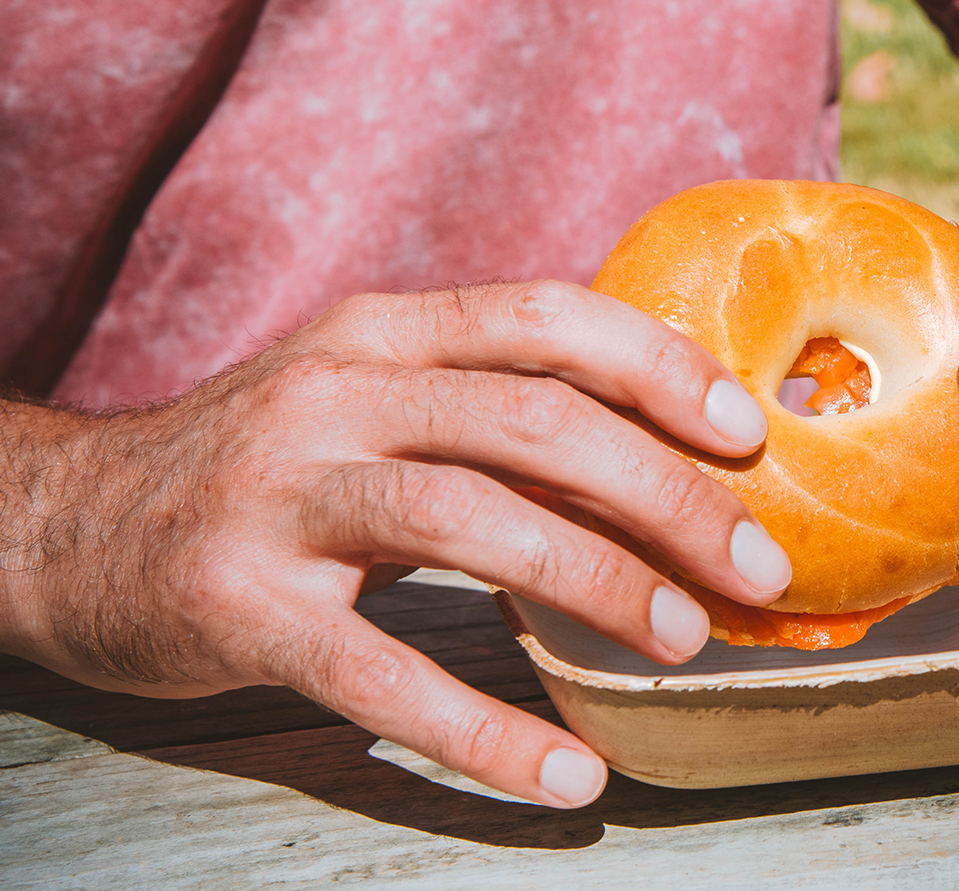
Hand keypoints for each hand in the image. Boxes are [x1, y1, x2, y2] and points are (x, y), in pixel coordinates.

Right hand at [0, 281, 791, 806]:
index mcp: (383, 333)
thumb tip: (663, 459)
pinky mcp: (239, 606)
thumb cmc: (263, 467)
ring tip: (681, 640)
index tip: (751, 434)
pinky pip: (379, 672)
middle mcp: (335, 394)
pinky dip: (484, 730)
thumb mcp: (369, 402)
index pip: (547, 318)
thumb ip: (493, 412)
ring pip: (470, 520)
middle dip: (667, 492)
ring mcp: (281, 495)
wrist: (66, 525)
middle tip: (754, 565)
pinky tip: (565, 775)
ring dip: (597, 582)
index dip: (662, 367)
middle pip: (534, 420)